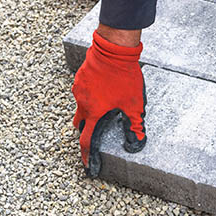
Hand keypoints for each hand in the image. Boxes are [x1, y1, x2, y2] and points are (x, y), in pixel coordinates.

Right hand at [72, 30, 146, 176]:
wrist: (113, 50)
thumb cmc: (123, 77)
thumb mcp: (134, 104)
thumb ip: (135, 125)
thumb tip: (137, 142)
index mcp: (94, 113)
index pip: (86, 140)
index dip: (86, 155)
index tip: (86, 164)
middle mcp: (82, 103)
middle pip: (80, 124)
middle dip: (87, 130)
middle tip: (96, 132)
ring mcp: (78, 89)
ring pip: (81, 106)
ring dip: (90, 110)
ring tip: (105, 106)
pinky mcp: (79, 78)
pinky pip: (82, 92)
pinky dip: (90, 96)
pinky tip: (103, 91)